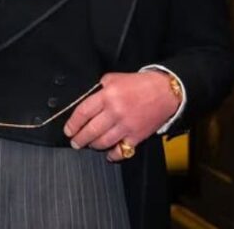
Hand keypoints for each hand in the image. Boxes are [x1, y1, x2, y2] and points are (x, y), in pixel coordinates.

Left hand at [62, 71, 180, 161]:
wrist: (165, 91)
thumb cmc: (140, 84)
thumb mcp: (115, 78)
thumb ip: (100, 88)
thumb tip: (86, 99)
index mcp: (108, 95)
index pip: (83, 112)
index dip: (73, 123)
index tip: (68, 130)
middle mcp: (115, 111)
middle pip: (91, 130)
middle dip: (79, 139)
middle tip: (75, 142)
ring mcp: (126, 125)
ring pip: (103, 142)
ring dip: (93, 145)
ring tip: (90, 145)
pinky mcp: (137, 136)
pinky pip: (121, 151)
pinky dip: (113, 155)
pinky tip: (109, 154)